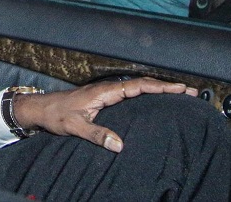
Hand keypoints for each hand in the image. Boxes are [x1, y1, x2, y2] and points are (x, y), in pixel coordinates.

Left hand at [13, 77, 197, 152]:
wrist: (41, 109)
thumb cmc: (57, 115)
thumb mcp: (76, 127)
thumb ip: (97, 134)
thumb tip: (120, 145)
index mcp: (104, 92)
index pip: (138, 86)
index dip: (159, 87)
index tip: (179, 89)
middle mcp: (108, 89)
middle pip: (142, 84)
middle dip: (166, 87)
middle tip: (189, 91)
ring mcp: (106, 93)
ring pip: (137, 88)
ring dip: (157, 89)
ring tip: (179, 94)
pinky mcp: (103, 98)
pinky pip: (130, 93)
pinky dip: (146, 94)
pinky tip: (153, 100)